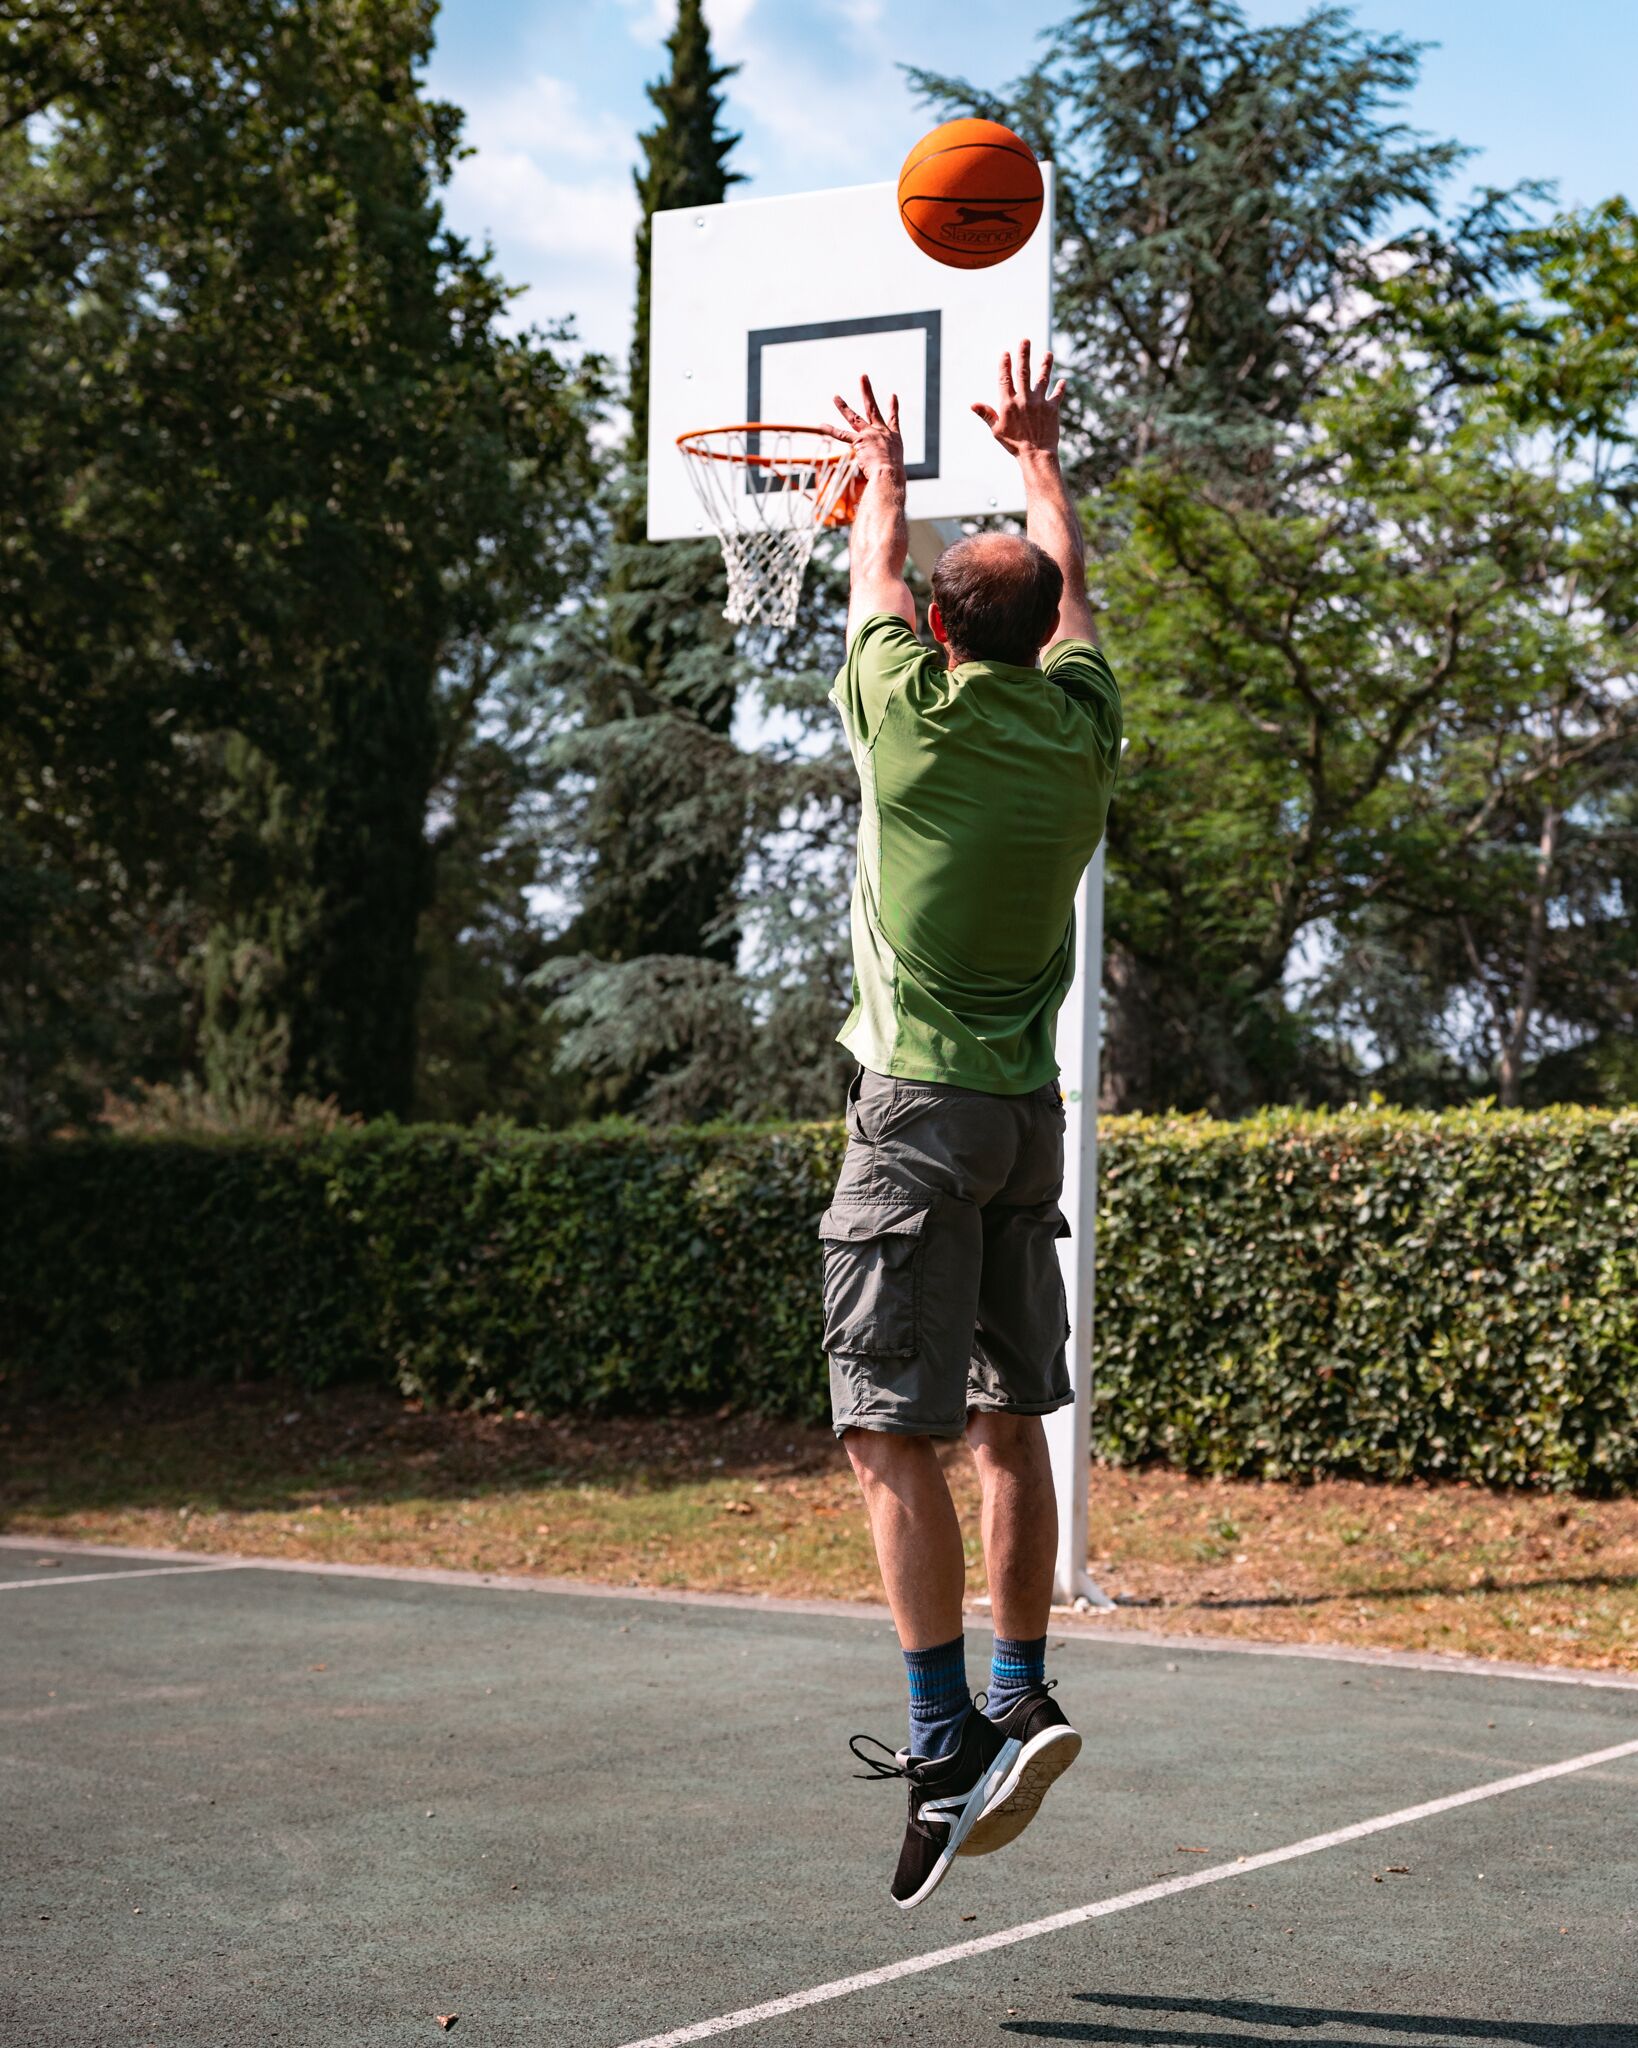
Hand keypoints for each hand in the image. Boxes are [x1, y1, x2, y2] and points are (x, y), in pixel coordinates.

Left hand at [832, 374, 903, 482]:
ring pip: (853, 417)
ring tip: (835, 396)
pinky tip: (820, 425)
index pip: (894, 419)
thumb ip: (889, 472)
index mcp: (894, 438)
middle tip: (863, 377)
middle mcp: (882, 432)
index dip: (893, 407)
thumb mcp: (895, 472)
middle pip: (872, 408)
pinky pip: (841, 435)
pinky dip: (830, 430)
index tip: (892, 395)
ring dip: (843, 406)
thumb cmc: (894, 478)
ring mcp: (870, 434)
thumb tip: (888, 487)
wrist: (890, 475)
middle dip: (867, 391)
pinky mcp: (859, 441)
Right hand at [971, 339, 1065, 460]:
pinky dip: (1060, 388)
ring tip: (1048, 354)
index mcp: (1008, 403)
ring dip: (1045, 365)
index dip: (1005, 365)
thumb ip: (986, 414)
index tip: (1005, 353)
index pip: (1005, 379)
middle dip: (1024, 355)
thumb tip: (972, 404)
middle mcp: (1024, 399)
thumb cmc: (1013, 444)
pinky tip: (1063, 381)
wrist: (1036, 454)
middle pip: (1023, 372)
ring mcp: (1039, 402)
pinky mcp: (1052, 409)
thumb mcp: (996, 430)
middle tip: (1025, 340)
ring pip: (1043, 378)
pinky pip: (1057, 395)